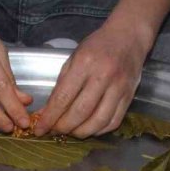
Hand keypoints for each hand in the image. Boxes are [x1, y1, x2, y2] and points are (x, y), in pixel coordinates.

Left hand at [35, 21, 148, 137]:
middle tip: (55, 131)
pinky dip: (99, 131)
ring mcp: (119, 88)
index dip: (50, 118)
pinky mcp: (129, 97)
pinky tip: (89, 128)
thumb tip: (46, 113)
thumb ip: (60, 87)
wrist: (128, 37)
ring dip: (81, 133)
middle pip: (80, 113)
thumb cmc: (97, 47)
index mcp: (85, 63)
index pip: (63, 98)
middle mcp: (104, 76)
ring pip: (98, 121)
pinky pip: (113, 122)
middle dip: (64, 127)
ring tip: (71, 132)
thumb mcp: (73, 59)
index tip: (40, 129)